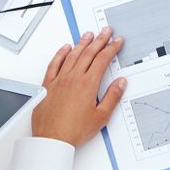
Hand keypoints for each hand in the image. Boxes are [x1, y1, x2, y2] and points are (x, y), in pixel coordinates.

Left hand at [31, 28, 126, 146]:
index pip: (102, 60)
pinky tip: (65, 48)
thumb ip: (112, 97)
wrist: (51, 138)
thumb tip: (120, 83)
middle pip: (89, 53)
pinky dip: (60, 54)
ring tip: (89, 34)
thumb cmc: (74, 131)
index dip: (111, 48)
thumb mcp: (101, 117)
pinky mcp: (48, 85)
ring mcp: (59, 80)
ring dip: (82, 43)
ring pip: (72, 55)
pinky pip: (54, 64)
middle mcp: (73, 78)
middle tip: (106, 31)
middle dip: (99, 40)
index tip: (117, 42)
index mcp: (87, 84)